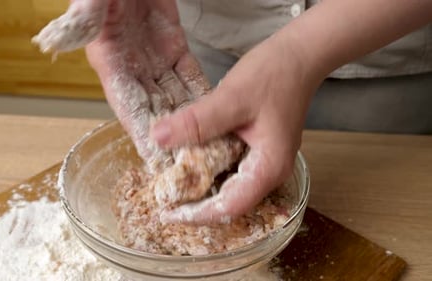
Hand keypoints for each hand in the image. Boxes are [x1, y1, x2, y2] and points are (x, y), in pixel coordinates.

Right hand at [32, 0, 209, 169]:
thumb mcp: (93, 0)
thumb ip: (83, 17)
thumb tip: (60, 36)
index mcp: (111, 63)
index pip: (128, 107)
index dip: (142, 136)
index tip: (157, 161)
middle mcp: (133, 68)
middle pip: (154, 111)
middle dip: (171, 139)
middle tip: (188, 165)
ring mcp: (155, 60)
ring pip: (175, 98)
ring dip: (190, 122)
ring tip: (207, 145)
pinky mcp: (174, 47)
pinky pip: (189, 76)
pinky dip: (200, 95)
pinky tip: (214, 112)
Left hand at [154, 35, 322, 223]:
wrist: (299, 56)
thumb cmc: (274, 75)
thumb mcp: (231, 98)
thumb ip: (197, 122)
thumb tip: (159, 138)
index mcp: (268, 168)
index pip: (230, 208)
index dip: (198, 215)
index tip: (168, 214)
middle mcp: (269, 172)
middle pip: (230, 204)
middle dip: (196, 206)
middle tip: (165, 201)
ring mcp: (265, 162)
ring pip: (230, 188)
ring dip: (202, 190)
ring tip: (171, 187)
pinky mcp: (258, 150)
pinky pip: (231, 170)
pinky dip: (209, 171)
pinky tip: (189, 163)